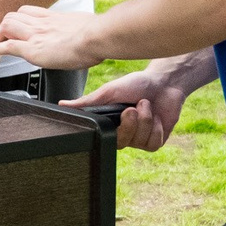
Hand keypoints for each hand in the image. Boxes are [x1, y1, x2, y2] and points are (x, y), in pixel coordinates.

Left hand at [0, 4, 103, 71]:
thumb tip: (94, 33)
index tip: (16, 25)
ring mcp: (36, 36)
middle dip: (4, 25)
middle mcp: (42, 24)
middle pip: (13, 15)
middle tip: (2, 35)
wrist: (97, 36)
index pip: (28, 11)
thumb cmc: (99, 34)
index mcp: (55, 18)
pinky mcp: (33, 50)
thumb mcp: (89, 25)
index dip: (19, 18)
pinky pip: (9, 46)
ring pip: (7, 26)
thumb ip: (83, 29)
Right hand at [70, 66, 190, 151]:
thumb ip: (86, 102)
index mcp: (109, 124)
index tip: (115, 117)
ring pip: (138, 142)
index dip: (108, 131)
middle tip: (132, 108)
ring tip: (145, 105)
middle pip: (120, 142)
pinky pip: (153, 143)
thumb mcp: (108, 91)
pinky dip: (155, 127)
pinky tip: (157, 117)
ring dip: (144, 121)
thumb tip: (61, 104)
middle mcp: (123, 134)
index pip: (101, 138)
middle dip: (128, 124)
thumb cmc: (135, 84)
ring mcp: (139, 139)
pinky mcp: (155, 141)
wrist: (163, 82)